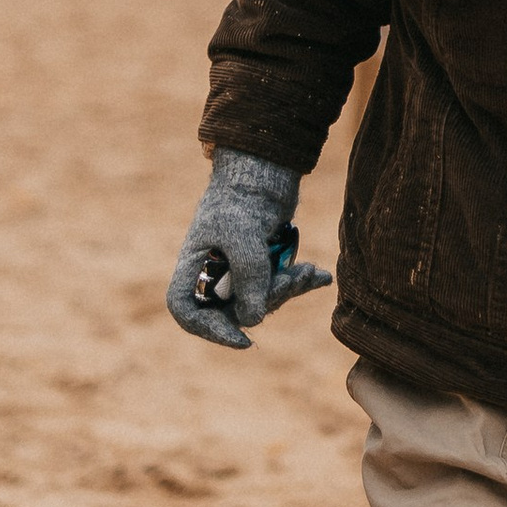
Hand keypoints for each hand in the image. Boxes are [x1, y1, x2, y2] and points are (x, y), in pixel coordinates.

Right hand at [165, 152, 330, 349]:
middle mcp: (212, 273)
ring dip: (288, 289)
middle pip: (234, 311)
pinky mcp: (262, 266)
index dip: (209, 330)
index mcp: (193, 266)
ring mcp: (238, 271)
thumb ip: (247, 278)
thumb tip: (253, 321)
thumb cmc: (243, 197)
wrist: (267, 168)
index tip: (241, 338)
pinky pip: (279, 287)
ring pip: (262, 302)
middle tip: (292, 281)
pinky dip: (299, 282)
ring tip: (311, 271)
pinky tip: (319, 276)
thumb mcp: (242, 235)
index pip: (187, 312)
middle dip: (268, 301)